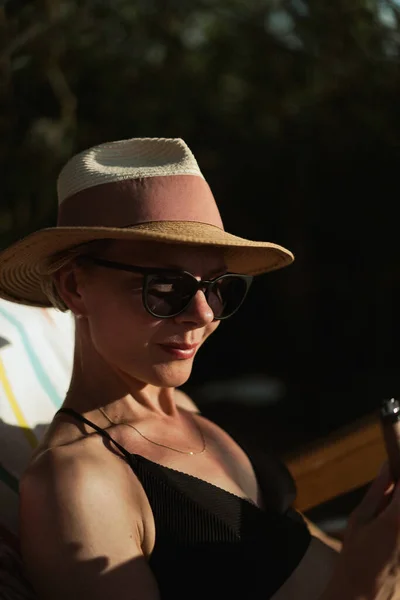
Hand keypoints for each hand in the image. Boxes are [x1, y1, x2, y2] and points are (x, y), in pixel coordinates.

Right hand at [323, 463, 399, 599]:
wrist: (364, 596)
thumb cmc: (356, 557)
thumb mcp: (359, 518)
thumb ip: (378, 490)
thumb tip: (387, 466)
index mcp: (398, 517)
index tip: (395, 463)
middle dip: (399, 492)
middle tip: (391, 487)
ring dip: (397, 507)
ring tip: (385, 517)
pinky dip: (397, 520)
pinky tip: (389, 531)